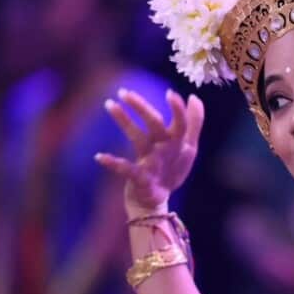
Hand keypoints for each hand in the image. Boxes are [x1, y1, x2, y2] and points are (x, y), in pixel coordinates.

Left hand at [94, 88, 202, 213]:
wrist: (155, 202)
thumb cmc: (171, 170)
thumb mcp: (188, 148)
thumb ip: (193, 123)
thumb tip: (195, 97)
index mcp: (178, 143)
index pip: (182, 123)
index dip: (178, 110)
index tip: (169, 93)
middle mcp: (166, 151)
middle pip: (156, 125)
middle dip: (141, 107)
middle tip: (124, 92)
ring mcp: (152, 164)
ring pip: (137, 139)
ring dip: (123, 121)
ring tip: (109, 104)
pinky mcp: (139, 179)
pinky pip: (125, 170)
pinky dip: (113, 163)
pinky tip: (98, 157)